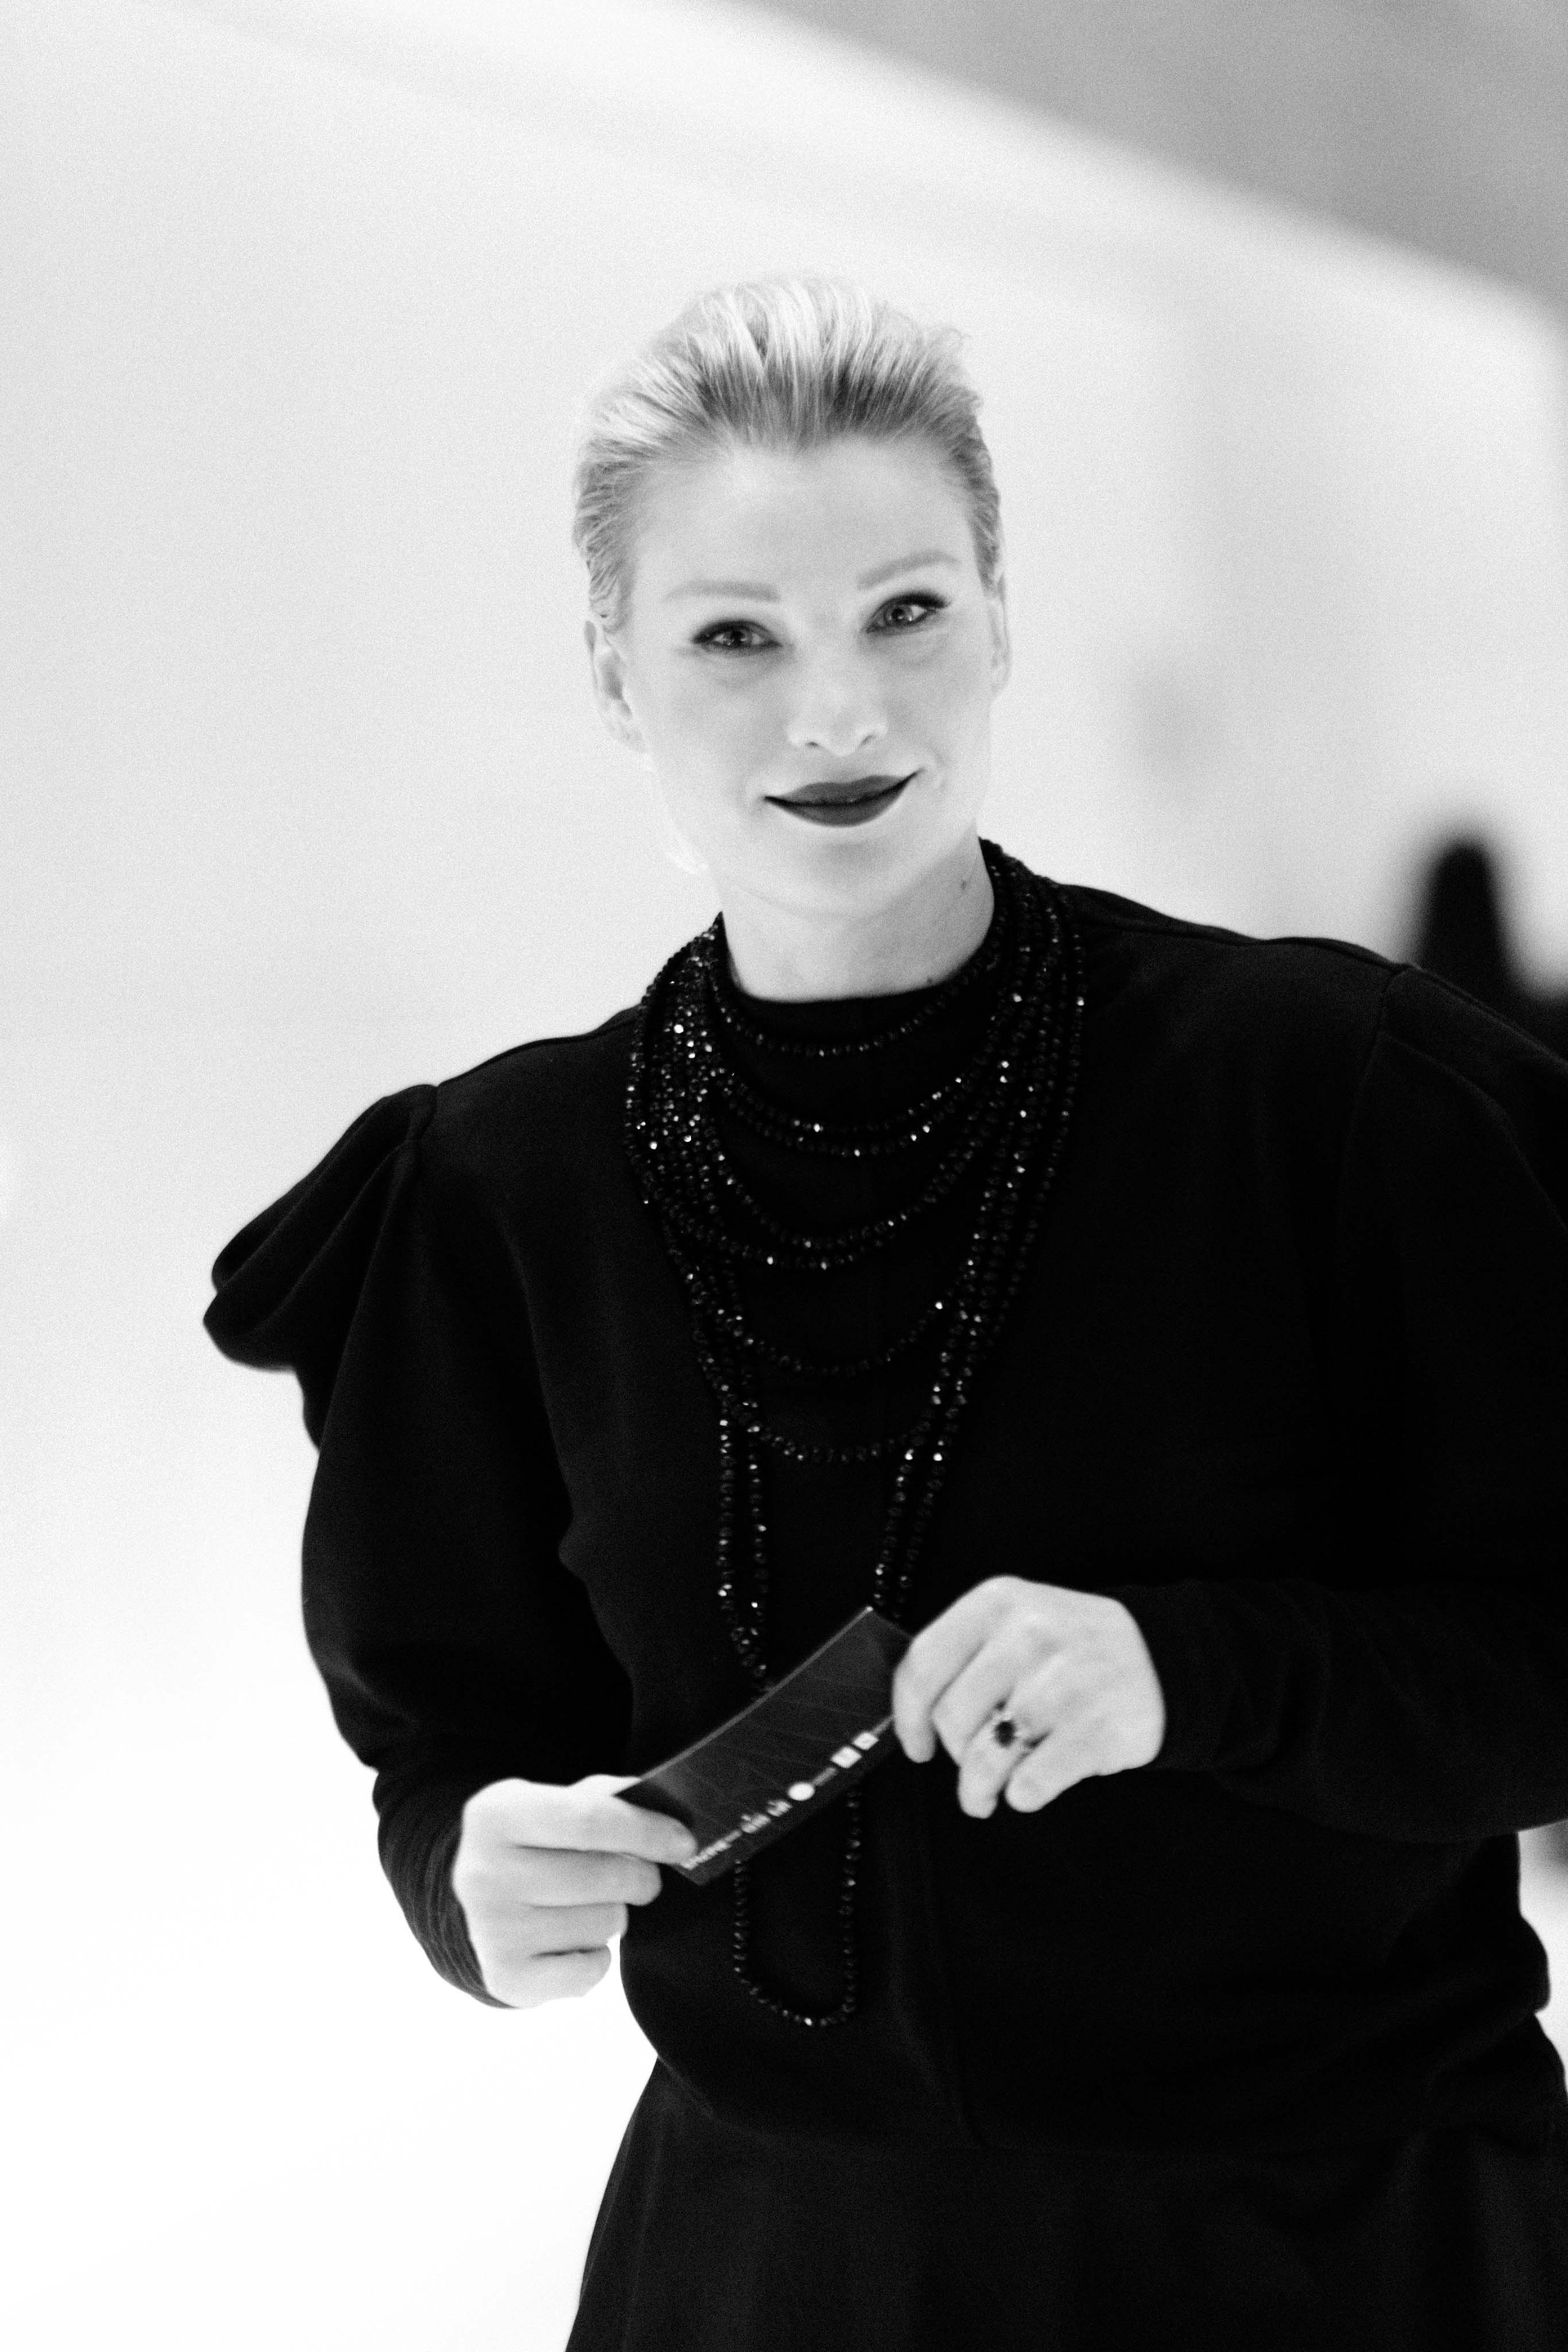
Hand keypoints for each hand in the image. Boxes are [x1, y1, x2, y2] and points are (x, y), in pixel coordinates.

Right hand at [451, 1772, 697, 2007]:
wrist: (476, 1905)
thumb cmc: (534, 1845)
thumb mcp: (555, 1804)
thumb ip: (605, 1799)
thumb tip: (661, 1806)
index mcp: (498, 1814)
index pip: (590, 1819)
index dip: (646, 1831)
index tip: (684, 1843)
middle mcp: (485, 1872)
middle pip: (604, 1877)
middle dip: (640, 1878)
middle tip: (639, 1878)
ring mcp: (492, 1931)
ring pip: (602, 1925)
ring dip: (613, 1916)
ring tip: (588, 1906)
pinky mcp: (507, 1979)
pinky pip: (591, 1972)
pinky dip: (596, 1958)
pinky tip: (572, 1940)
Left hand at [891, 1576, 1165, 1817]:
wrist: (1163, 1658)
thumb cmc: (1072, 1649)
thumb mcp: (1018, 1621)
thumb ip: (965, 1654)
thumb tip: (910, 1716)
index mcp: (998, 1602)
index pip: (924, 1664)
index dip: (907, 1716)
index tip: (915, 1744)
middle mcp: (1029, 1635)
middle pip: (952, 1718)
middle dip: (953, 1756)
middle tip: (969, 1769)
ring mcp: (1065, 1682)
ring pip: (985, 1758)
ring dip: (978, 1789)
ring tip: (985, 1795)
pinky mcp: (1097, 1730)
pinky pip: (1029, 1783)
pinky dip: (1022, 1795)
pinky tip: (1031, 1786)